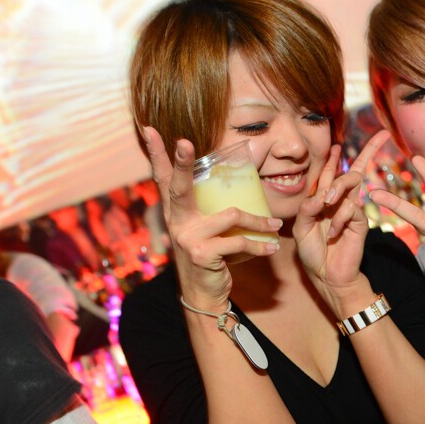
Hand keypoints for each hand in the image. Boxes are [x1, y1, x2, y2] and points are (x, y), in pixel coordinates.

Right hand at [143, 127, 281, 309]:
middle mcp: (177, 222)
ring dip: (258, 221)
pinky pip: (238, 243)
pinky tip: (271, 248)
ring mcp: (188, 238)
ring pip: (230, 216)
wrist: (204, 294)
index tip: (149, 129)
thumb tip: (241, 183)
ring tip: (275, 226)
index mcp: (177, 211)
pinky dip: (259, 245)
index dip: (157, 154)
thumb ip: (212, 209)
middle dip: (182, 163)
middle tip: (184, 142)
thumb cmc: (210, 256)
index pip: (163, 178)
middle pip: (179, 186)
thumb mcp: (205, 230)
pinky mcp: (203, 254)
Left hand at [294, 131, 390, 297]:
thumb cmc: (313, 251)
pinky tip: (333, 233)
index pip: (331, 173)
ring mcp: (352, 210)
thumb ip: (307, 208)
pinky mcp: (361, 221)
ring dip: (338, 187)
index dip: (334, 157)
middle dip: (365, 151)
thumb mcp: (301, 228)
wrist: (326, 274)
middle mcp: (340, 201)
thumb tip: (321, 194)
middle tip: (348, 146)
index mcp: (324, 200)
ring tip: (327, 202)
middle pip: (353, 170)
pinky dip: (340, 218)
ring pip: (352, 182)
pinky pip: (352, 208)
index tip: (337, 143)